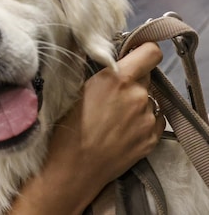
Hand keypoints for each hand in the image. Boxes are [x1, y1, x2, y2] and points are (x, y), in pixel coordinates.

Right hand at [61, 42, 163, 181]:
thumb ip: (102, 73)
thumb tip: (109, 60)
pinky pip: (153, 119)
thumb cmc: (66, 128)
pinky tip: (120, 130)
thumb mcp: (76, 90)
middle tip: (112, 94)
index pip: (150, 52)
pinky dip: (141, 121)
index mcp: (117, 79)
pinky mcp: (152, 138)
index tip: (135, 57)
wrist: (72, 168)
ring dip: (136, 102)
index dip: (143, 52)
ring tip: (113, 118)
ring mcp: (147, 118)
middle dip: (133, 80)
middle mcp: (138, 96)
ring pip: (149, 99)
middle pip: (147, 76)